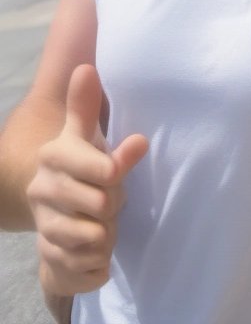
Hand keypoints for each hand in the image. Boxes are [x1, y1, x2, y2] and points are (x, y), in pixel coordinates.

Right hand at [28, 65, 147, 296]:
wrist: (60, 210)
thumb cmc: (86, 162)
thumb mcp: (89, 133)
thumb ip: (89, 108)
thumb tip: (85, 69)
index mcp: (55, 157)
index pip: (86, 164)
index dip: (108, 169)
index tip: (116, 172)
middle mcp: (44, 192)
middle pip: (98, 203)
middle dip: (114, 202)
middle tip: (113, 199)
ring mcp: (45, 229)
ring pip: (93, 238)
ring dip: (108, 233)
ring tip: (108, 224)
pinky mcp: (52, 262)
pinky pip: (86, 270)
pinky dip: (98, 266)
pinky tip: (100, 255)